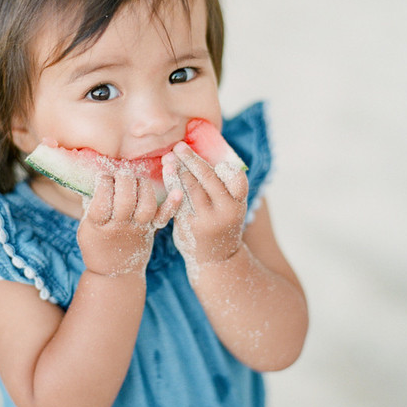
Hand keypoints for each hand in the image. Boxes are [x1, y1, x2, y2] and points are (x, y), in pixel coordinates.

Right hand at [77, 170, 181, 277]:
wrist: (115, 273)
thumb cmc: (96, 244)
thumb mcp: (86, 226)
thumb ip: (90, 203)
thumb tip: (94, 174)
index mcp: (98, 225)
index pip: (102, 199)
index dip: (103, 182)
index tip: (103, 176)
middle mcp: (119, 227)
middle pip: (126, 200)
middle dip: (124, 179)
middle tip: (121, 173)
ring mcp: (137, 229)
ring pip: (146, 205)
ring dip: (143, 186)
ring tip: (137, 179)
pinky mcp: (151, 230)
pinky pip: (163, 217)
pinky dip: (172, 205)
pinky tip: (177, 191)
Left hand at [162, 141, 248, 274]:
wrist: (217, 260)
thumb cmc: (223, 224)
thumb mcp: (231, 208)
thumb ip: (222, 187)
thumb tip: (205, 154)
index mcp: (239, 203)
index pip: (237, 178)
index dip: (224, 166)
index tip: (211, 155)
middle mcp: (226, 211)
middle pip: (208, 178)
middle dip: (192, 160)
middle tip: (179, 146)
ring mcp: (206, 219)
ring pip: (191, 187)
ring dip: (178, 169)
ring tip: (170, 157)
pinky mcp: (189, 225)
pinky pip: (178, 199)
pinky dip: (172, 183)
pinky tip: (167, 173)